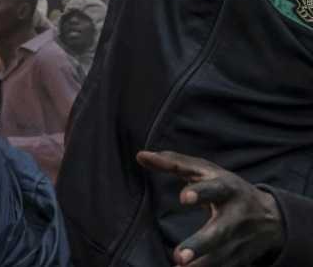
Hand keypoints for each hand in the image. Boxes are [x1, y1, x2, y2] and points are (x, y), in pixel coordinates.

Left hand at [137, 150, 283, 265]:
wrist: (271, 216)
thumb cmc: (228, 187)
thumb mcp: (206, 171)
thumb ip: (174, 163)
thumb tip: (141, 156)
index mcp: (227, 188)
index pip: (215, 189)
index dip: (201, 192)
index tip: (184, 198)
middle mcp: (236, 216)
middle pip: (219, 232)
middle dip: (201, 244)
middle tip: (179, 256)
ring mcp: (240, 240)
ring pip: (222, 256)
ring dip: (202, 265)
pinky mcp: (241, 258)